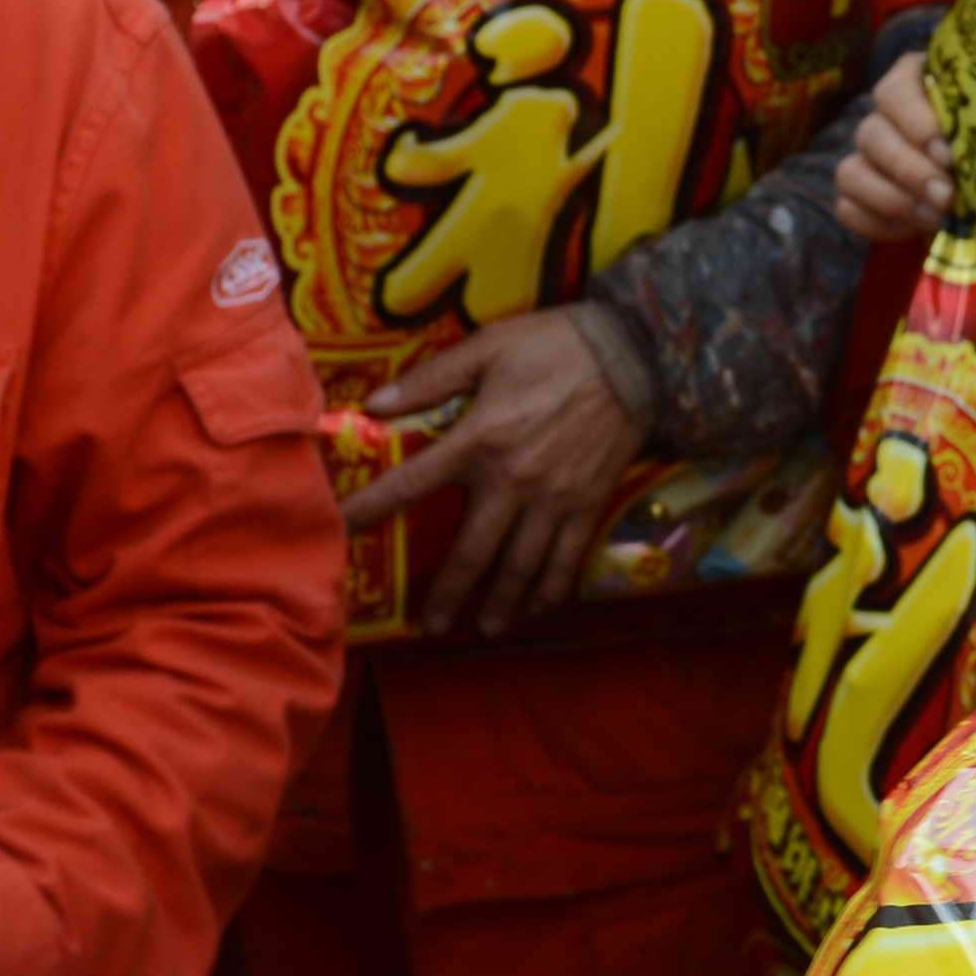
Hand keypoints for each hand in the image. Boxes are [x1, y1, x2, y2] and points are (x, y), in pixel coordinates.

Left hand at [355, 307, 651, 638]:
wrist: (635, 356)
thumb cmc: (554, 346)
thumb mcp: (487, 347)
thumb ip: (430, 379)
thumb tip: (375, 403)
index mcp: (478, 440)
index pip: (411, 483)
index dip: (372, 509)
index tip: (341, 531)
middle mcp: (512, 481)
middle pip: (472, 551)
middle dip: (448, 593)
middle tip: (430, 626)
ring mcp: (553, 499)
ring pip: (520, 566)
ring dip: (501, 603)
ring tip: (484, 630)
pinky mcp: (588, 505)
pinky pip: (566, 559)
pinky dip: (550, 588)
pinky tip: (536, 607)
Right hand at [832, 58, 959, 247]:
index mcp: (923, 82)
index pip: (896, 89)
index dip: (916, 121)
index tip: (948, 154)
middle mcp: (888, 115)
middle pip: (871, 133)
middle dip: (908, 169)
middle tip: (946, 197)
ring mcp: (870, 156)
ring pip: (850, 171)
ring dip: (891, 199)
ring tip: (934, 219)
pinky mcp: (861, 196)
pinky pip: (847, 207)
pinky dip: (876, 223)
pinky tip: (913, 231)